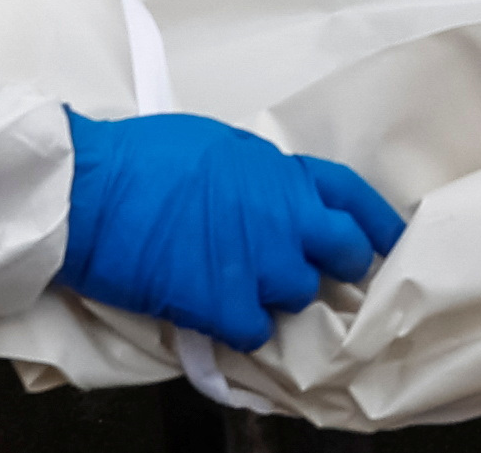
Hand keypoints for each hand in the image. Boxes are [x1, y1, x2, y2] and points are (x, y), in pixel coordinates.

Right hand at [54, 109, 407, 349]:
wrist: (92, 190)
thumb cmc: (144, 157)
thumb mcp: (219, 148)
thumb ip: (261, 178)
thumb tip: (271, 199)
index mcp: (282, 172)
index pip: (353, 198)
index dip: (377, 224)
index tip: (389, 243)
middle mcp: (286, 219)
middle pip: (344, 254)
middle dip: (336, 266)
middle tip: (315, 273)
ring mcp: (260, 266)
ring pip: (299, 297)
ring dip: (278, 296)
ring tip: (242, 287)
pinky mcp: (226, 307)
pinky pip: (256, 332)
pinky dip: (241, 328)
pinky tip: (217, 313)